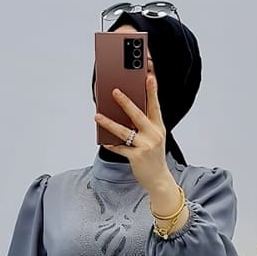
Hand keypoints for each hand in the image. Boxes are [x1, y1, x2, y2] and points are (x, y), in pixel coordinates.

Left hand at [98, 61, 171, 195]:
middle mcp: (154, 134)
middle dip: (126, 102)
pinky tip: (103, 140)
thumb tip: (124, 110)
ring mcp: (145, 146)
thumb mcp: (154, 137)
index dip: (152, 90)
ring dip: (109, 123)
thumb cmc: (154, 156)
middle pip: (138, 115)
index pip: (155, 105)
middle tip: (114, 91)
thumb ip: (144, 124)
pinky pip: (120, 148)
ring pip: (124, 131)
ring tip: (98, 116)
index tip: (149, 76)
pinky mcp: (137, 157)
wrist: (158, 179)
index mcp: (158, 127)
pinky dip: (111, 144)